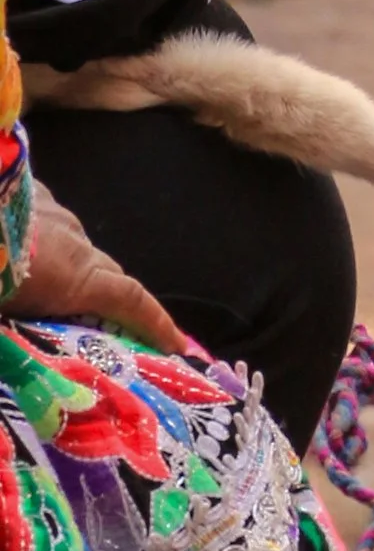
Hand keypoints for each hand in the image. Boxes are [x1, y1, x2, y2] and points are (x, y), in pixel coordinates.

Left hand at [14, 184, 189, 355]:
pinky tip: (18, 249)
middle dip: (112, 301)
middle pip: (107, 273)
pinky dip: (44, 241)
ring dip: (68, 267)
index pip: (131, 300)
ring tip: (41, 286)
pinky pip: (48, 222)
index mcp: (74, 277)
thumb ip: (21, 334)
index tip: (179, 346)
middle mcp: (75, 242)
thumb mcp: (5, 313)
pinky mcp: (32, 192)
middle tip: (104, 328)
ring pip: (74, 246)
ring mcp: (54, 211)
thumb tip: (18, 358)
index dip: (158, 323)